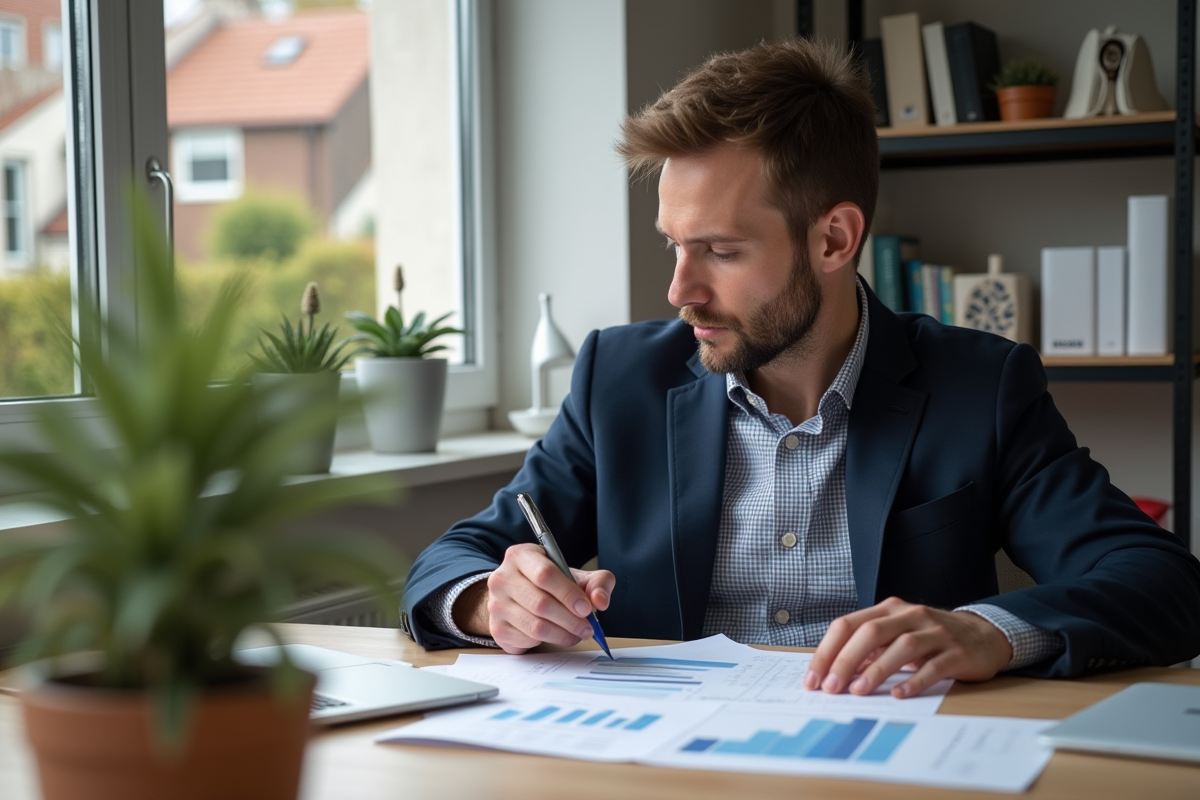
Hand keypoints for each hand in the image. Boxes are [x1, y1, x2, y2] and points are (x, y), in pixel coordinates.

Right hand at [452, 543, 614, 653]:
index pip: (545, 574)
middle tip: (588, 628)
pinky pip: (528, 640)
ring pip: (535, 626)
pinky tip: (557, 635)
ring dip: (563, 634)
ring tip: (578, 634)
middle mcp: (502, 578)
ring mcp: (496, 604)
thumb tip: (601, 601)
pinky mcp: (497, 628)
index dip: (568, 593)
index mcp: (521, 556)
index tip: (586, 608)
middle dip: (571, 620)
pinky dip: (547, 641)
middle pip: (541, 603)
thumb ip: (597, 582)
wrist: (518, 597)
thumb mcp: (576, 575)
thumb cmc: (550, 584)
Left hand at [803, 597, 1012, 698]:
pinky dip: (915, 681)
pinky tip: (900, 695)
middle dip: (845, 661)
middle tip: (830, 688)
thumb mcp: (896, 635)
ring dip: (876, 670)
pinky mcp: (957, 652)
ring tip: (858, 692)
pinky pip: (934, 666)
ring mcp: (935, 632)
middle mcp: (910, 616)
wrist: (982, 635)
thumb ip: (868, 649)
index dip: (827, 651)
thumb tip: (832, 672)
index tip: (813, 679)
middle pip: (870, 632)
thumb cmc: (929, 638)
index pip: (848, 625)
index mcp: (888, 610)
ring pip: (901, 647)